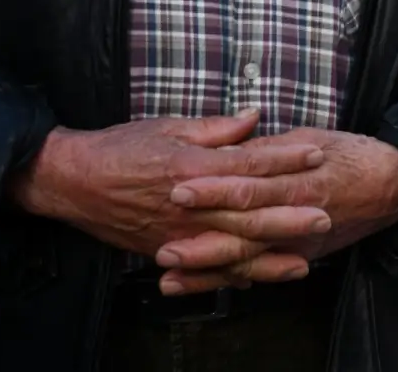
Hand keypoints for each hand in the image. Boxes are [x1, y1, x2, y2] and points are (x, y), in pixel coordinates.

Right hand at [7, 112, 330, 274]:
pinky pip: (204, 269)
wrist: (72, 181)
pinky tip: (256, 279)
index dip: (285, 161)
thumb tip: (255, 117)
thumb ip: (216, 129)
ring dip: (268, 257)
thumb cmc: (120, 148)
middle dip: (288, 216)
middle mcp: (189, 206)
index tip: (316, 156)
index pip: (249, 165)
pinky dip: (231, 276)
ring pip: (230, 250)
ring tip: (302, 262)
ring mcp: (177, 234)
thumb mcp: (168, 127)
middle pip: (247, 214)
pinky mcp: (165, 251)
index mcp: (193, 168)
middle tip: (325, 217)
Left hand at [154, 129, 397, 295]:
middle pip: (245, 228)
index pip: (249, 183)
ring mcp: (300, 240)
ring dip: (209, 268)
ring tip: (171, 275)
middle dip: (203, 239)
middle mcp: (299, 213)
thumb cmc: (349, 153)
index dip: (214, 188)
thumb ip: (266, 147)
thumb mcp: (308, 137)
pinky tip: (201, 285)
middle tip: (164, 246)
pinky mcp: (301, 254)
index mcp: (298, 176)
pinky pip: (262, 271)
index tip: (178, 188)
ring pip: (250, 257)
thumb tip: (228, 145)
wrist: (392, 183)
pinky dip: (231, 280)